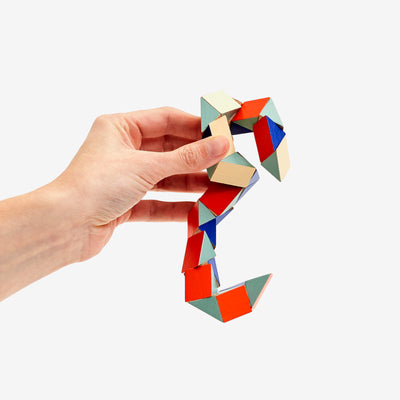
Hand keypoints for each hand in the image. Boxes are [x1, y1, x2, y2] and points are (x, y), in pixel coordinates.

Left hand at [55, 107, 229, 260]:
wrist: (63, 227)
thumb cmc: (95, 185)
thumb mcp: (147, 166)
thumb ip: (187, 158)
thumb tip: (221, 145)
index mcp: (120, 128)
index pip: (167, 120)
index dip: (196, 126)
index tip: (223, 134)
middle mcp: (123, 150)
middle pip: (169, 151)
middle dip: (198, 159)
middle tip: (226, 164)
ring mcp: (124, 178)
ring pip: (165, 178)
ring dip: (191, 184)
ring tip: (220, 188)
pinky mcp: (125, 203)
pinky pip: (157, 202)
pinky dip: (177, 206)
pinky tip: (199, 210)